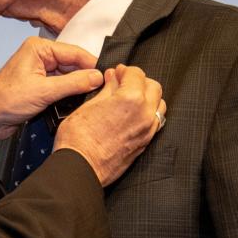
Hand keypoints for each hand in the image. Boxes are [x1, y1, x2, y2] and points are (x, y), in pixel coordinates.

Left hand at [0, 38, 106, 148]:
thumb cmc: (4, 100)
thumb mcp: (44, 92)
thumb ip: (73, 84)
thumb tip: (96, 77)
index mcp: (38, 48)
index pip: (74, 52)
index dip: (92, 64)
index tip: (107, 75)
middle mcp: (40, 56)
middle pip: (73, 63)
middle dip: (86, 76)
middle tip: (102, 88)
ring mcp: (40, 70)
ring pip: (68, 75)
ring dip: (77, 86)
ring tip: (91, 95)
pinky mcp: (40, 85)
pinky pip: (61, 85)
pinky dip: (69, 92)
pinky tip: (77, 100)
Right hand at [54, 64, 164, 185]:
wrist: (81, 166)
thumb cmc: (79, 139)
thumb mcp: (89, 105)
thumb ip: (107, 89)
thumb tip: (112, 78)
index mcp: (131, 99)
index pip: (136, 73)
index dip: (124, 70)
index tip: (116, 73)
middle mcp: (144, 113)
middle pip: (153, 86)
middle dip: (139, 81)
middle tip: (122, 83)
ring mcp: (147, 130)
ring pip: (159, 104)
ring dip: (147, 97)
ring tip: (130, 98)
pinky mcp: (145, 143)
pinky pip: (155, 121)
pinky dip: (148, 113)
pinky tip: (133, 115)